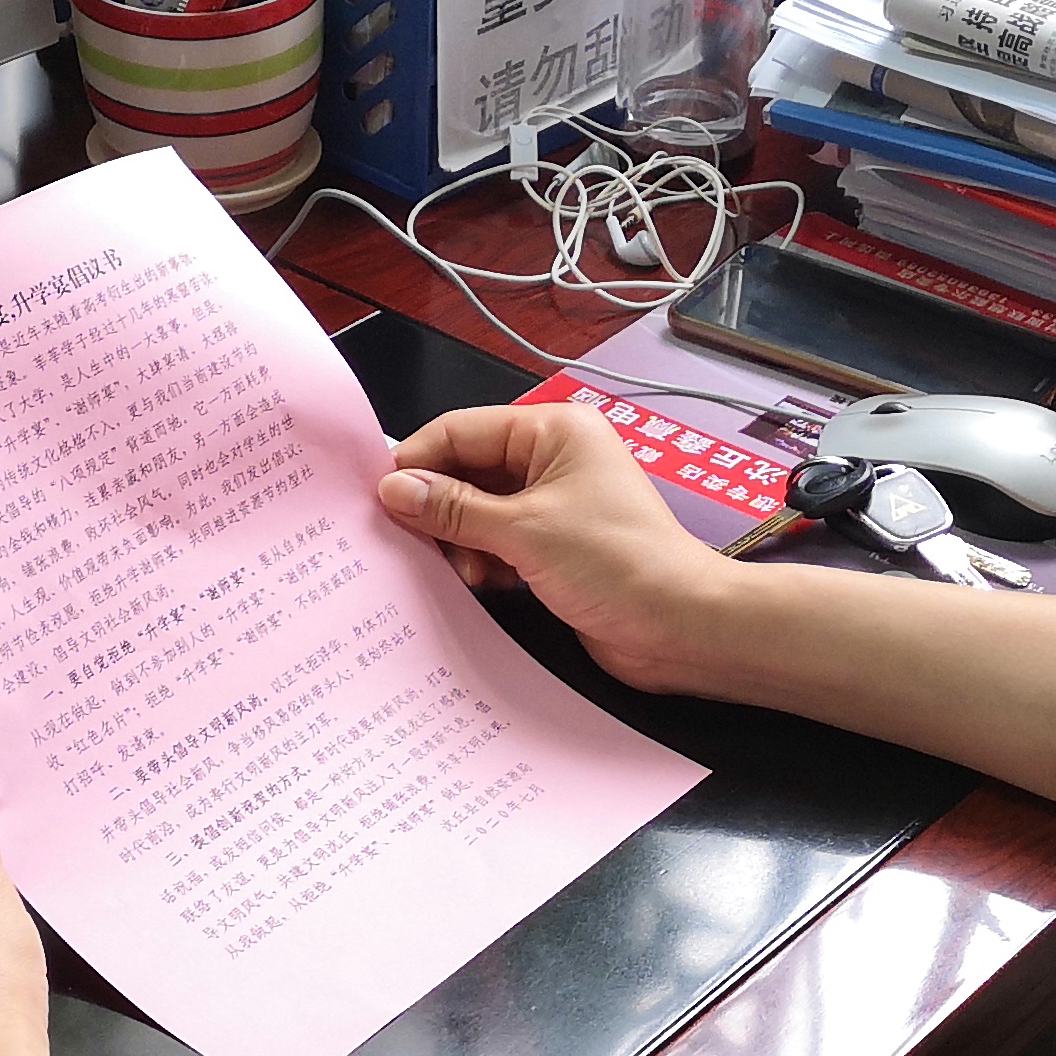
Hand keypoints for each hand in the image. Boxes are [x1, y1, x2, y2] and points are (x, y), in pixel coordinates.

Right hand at [375, 404, 736, 696]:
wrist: (679, 625)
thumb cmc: (618, 563)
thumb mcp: (523, 530)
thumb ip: (453, 508)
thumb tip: (394, 487)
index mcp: (553, 430)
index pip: (461, 431)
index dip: (417, 462)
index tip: (377, 498)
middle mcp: (554, 458)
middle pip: (467, 471)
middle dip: (439, 509)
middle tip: (412, 543)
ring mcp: (556, 503)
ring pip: (479, 511)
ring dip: (462, 542)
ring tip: (466, 573)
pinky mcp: (556, 545)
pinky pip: (499, 542)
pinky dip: (483, 561)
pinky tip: (482, 584)